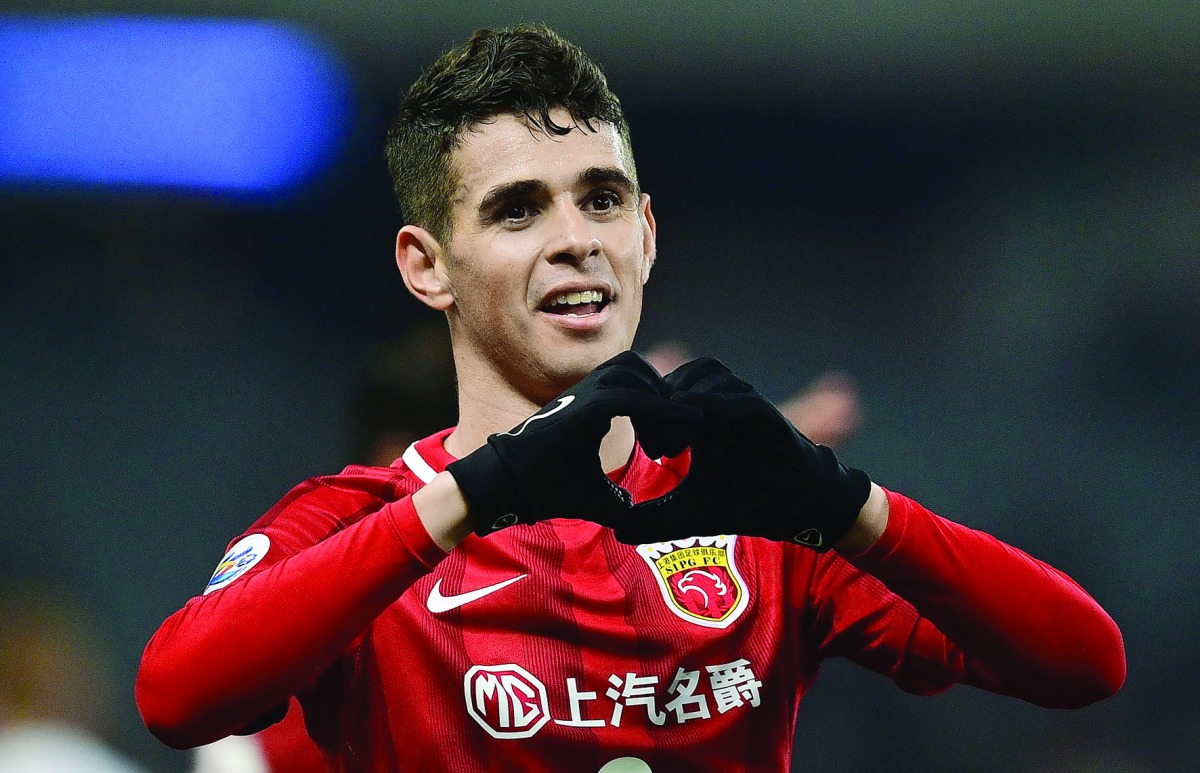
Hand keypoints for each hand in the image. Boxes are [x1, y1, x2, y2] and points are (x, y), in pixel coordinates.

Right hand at [446, 351, 699, 535]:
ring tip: (682, 432)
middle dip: (665, 391)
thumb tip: (630, 511)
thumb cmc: (542, 489)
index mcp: (591, 405)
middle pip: (638, 367)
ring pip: (636, 372)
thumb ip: (614, 498)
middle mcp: (588, 393)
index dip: (663, 403)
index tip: (685, 435)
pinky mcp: (582, 408)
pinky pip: (631, 396)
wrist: (505, 489)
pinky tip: (683, 427)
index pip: (635, 384)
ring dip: (665, 398)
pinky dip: (662, 409)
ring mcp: (583, 396)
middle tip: (682, 430)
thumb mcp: (592, 496)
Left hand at [620, 357, 871, 549]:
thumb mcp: (690, 515)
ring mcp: (747, 407)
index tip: (640, 443)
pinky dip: (720, 405)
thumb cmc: (745, 505)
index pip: (668, 390)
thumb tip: (617, 533)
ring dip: (690, 395)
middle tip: (655, 438)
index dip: (649, 406)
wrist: (795, 511)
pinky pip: (743, 399)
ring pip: (713, 376)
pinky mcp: (769, 417)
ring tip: (673, 432)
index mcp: (702, 419)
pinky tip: (697, 425)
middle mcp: (724, 406)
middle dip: (665, 395)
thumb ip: (654, 521)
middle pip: (687, 373)